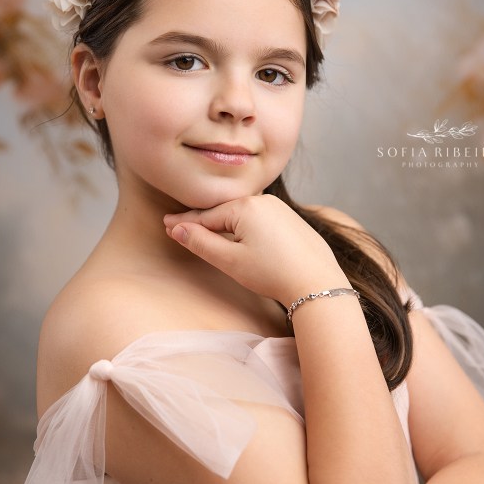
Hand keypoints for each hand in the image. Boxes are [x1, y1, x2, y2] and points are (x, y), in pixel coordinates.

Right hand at [163, 195, 345, 307]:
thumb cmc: (273, 273)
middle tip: (176, 224)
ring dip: (222, 223)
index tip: (165, 223)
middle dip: (201, 220)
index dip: (184, 223)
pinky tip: (235, 232)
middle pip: (223, 213)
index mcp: (246, 207)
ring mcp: (280, 209)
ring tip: (202, 227)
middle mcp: (263, 200)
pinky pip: (259, 219)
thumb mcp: (230, 260)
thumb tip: (177, 229)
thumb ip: (201, 242)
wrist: (317, 283)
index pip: (206, 216)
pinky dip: (243, 225)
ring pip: (242, 215)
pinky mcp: (291, 220)